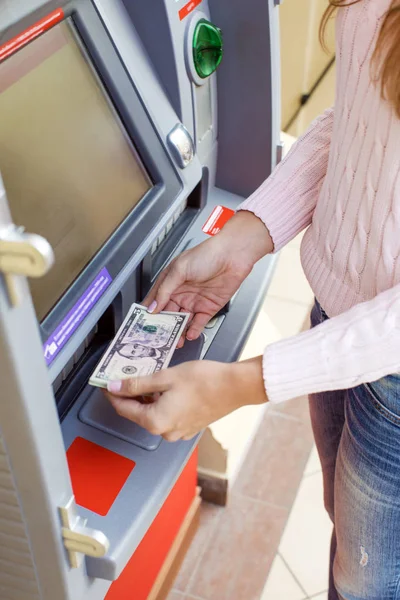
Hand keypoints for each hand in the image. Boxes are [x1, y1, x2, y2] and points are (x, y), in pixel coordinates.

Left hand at [106, 356, 267, 440]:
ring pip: (153, 414)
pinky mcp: (189, 427)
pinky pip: (168, 416)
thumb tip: (115, 386)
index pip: (124, 409)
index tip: (107, 383)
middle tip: (127, 376)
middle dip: (131, 395)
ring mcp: (178, 431)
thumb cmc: (204, 380)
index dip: (113, 394)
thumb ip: (137, 384)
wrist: (235, 387)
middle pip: (138, 413)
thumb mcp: (165, 377)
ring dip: (147, 398)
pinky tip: (166, 388)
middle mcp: (165, 432)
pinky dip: (162, 403)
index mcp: (156, 421)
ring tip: (148, 378)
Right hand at [143, 211, 272, 343]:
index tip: (143, 326)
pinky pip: (199, 323)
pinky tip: (189, 335)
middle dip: (163, 327)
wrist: (233, 255)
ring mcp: (194, 302)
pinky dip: (194, 330)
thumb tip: (153, 306)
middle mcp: (181, 293)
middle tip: (158, 339)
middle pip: (168, 315)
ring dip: (178, 332)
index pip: (155, 301)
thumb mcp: (179, 269)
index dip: (148, 313)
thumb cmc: (207, 254)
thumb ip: (165, 289)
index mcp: (171, 282)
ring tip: (175, 341)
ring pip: (182, 322)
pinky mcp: (209, 308)